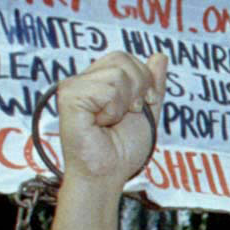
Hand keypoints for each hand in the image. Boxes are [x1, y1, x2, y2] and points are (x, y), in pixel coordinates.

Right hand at [55, 51, 165, 183]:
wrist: (109, 174)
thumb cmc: (123, 150)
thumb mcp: (147, 112)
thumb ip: (153, 84)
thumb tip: (160, 55)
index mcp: (98, 81)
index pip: (125, 58)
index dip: (143, 81)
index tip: (140, 106)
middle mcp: (83, 80)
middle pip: (122, 59)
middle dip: (137, 89)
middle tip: (126, 114)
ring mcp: (73, 87)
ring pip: (118, 75)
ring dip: (124, 105)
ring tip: (109, 121)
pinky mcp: (69, 97)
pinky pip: (108, 89)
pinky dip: (113, 110)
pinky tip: (100, 124)